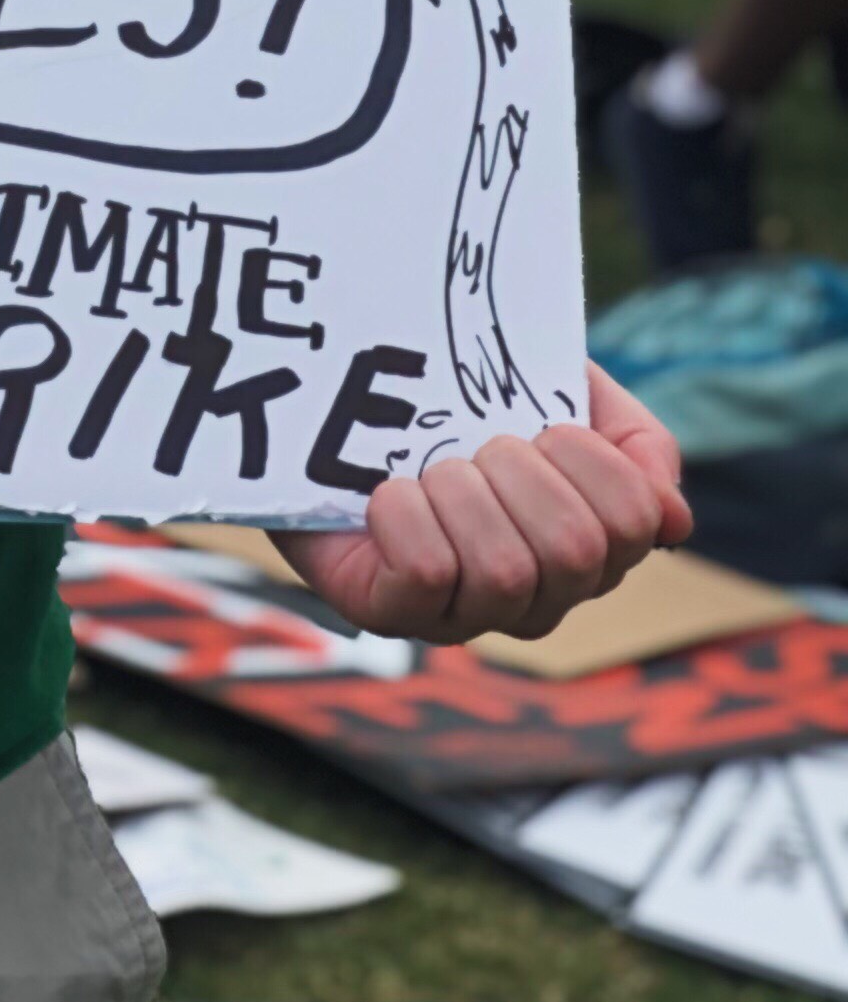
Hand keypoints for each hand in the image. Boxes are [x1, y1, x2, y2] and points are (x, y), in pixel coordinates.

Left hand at [280, 369, 687, 642]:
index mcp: (591, 542)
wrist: (329, 399)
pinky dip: (405, 517)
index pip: (636, 519)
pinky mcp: (394, 614)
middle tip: (477, 447)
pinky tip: (388, 497)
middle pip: (576, 549)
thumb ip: (632, 436)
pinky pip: (426, 574)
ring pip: (505, 571)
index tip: (545, 425)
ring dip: (459, 492)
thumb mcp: (555, 386)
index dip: (589, 457)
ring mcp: (468, 615)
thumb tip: (671, 514)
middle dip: (519, 472)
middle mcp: (543, 595)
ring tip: (431, 472)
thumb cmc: (453, 397)